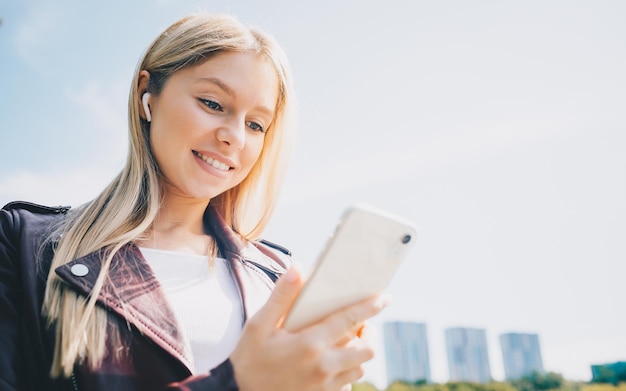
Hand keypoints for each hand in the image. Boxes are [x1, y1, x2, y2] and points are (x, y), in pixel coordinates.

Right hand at [230, 267, 387, 390]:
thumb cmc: (249, 359)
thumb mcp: (259, 325)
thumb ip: (281, 296)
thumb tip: (299, 268)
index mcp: (310, 343)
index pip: (350, 320)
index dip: (370, 307)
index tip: (385, 297)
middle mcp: (324, 366)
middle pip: (366, 348)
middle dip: (371, 333)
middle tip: (364, 323)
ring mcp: (325, 386)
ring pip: (361, 368)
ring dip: (360, 353)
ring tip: (351, 340)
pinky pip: (349, 384)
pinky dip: (349, 371)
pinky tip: (336, 362)